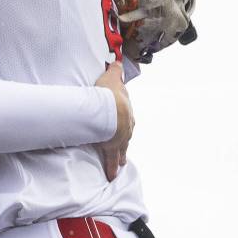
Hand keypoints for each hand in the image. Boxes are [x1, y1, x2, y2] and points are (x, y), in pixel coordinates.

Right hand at [94, 62, 133, 180]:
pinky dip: (110, 167)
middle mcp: (127, 127)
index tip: (122, 127)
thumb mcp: (113, 78)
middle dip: (124, 142)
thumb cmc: (110, 95)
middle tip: (122, 150)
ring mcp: (120, 139)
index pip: (126, 118)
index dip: (123, 122)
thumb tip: (118, 62)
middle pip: (126, 135)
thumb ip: (115, 70)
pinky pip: (111, 159)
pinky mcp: (112, 148)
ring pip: (121, 150)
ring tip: (119, 165)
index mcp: (127, 112)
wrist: (111, 111)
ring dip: (120, 157)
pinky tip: (110, 175)